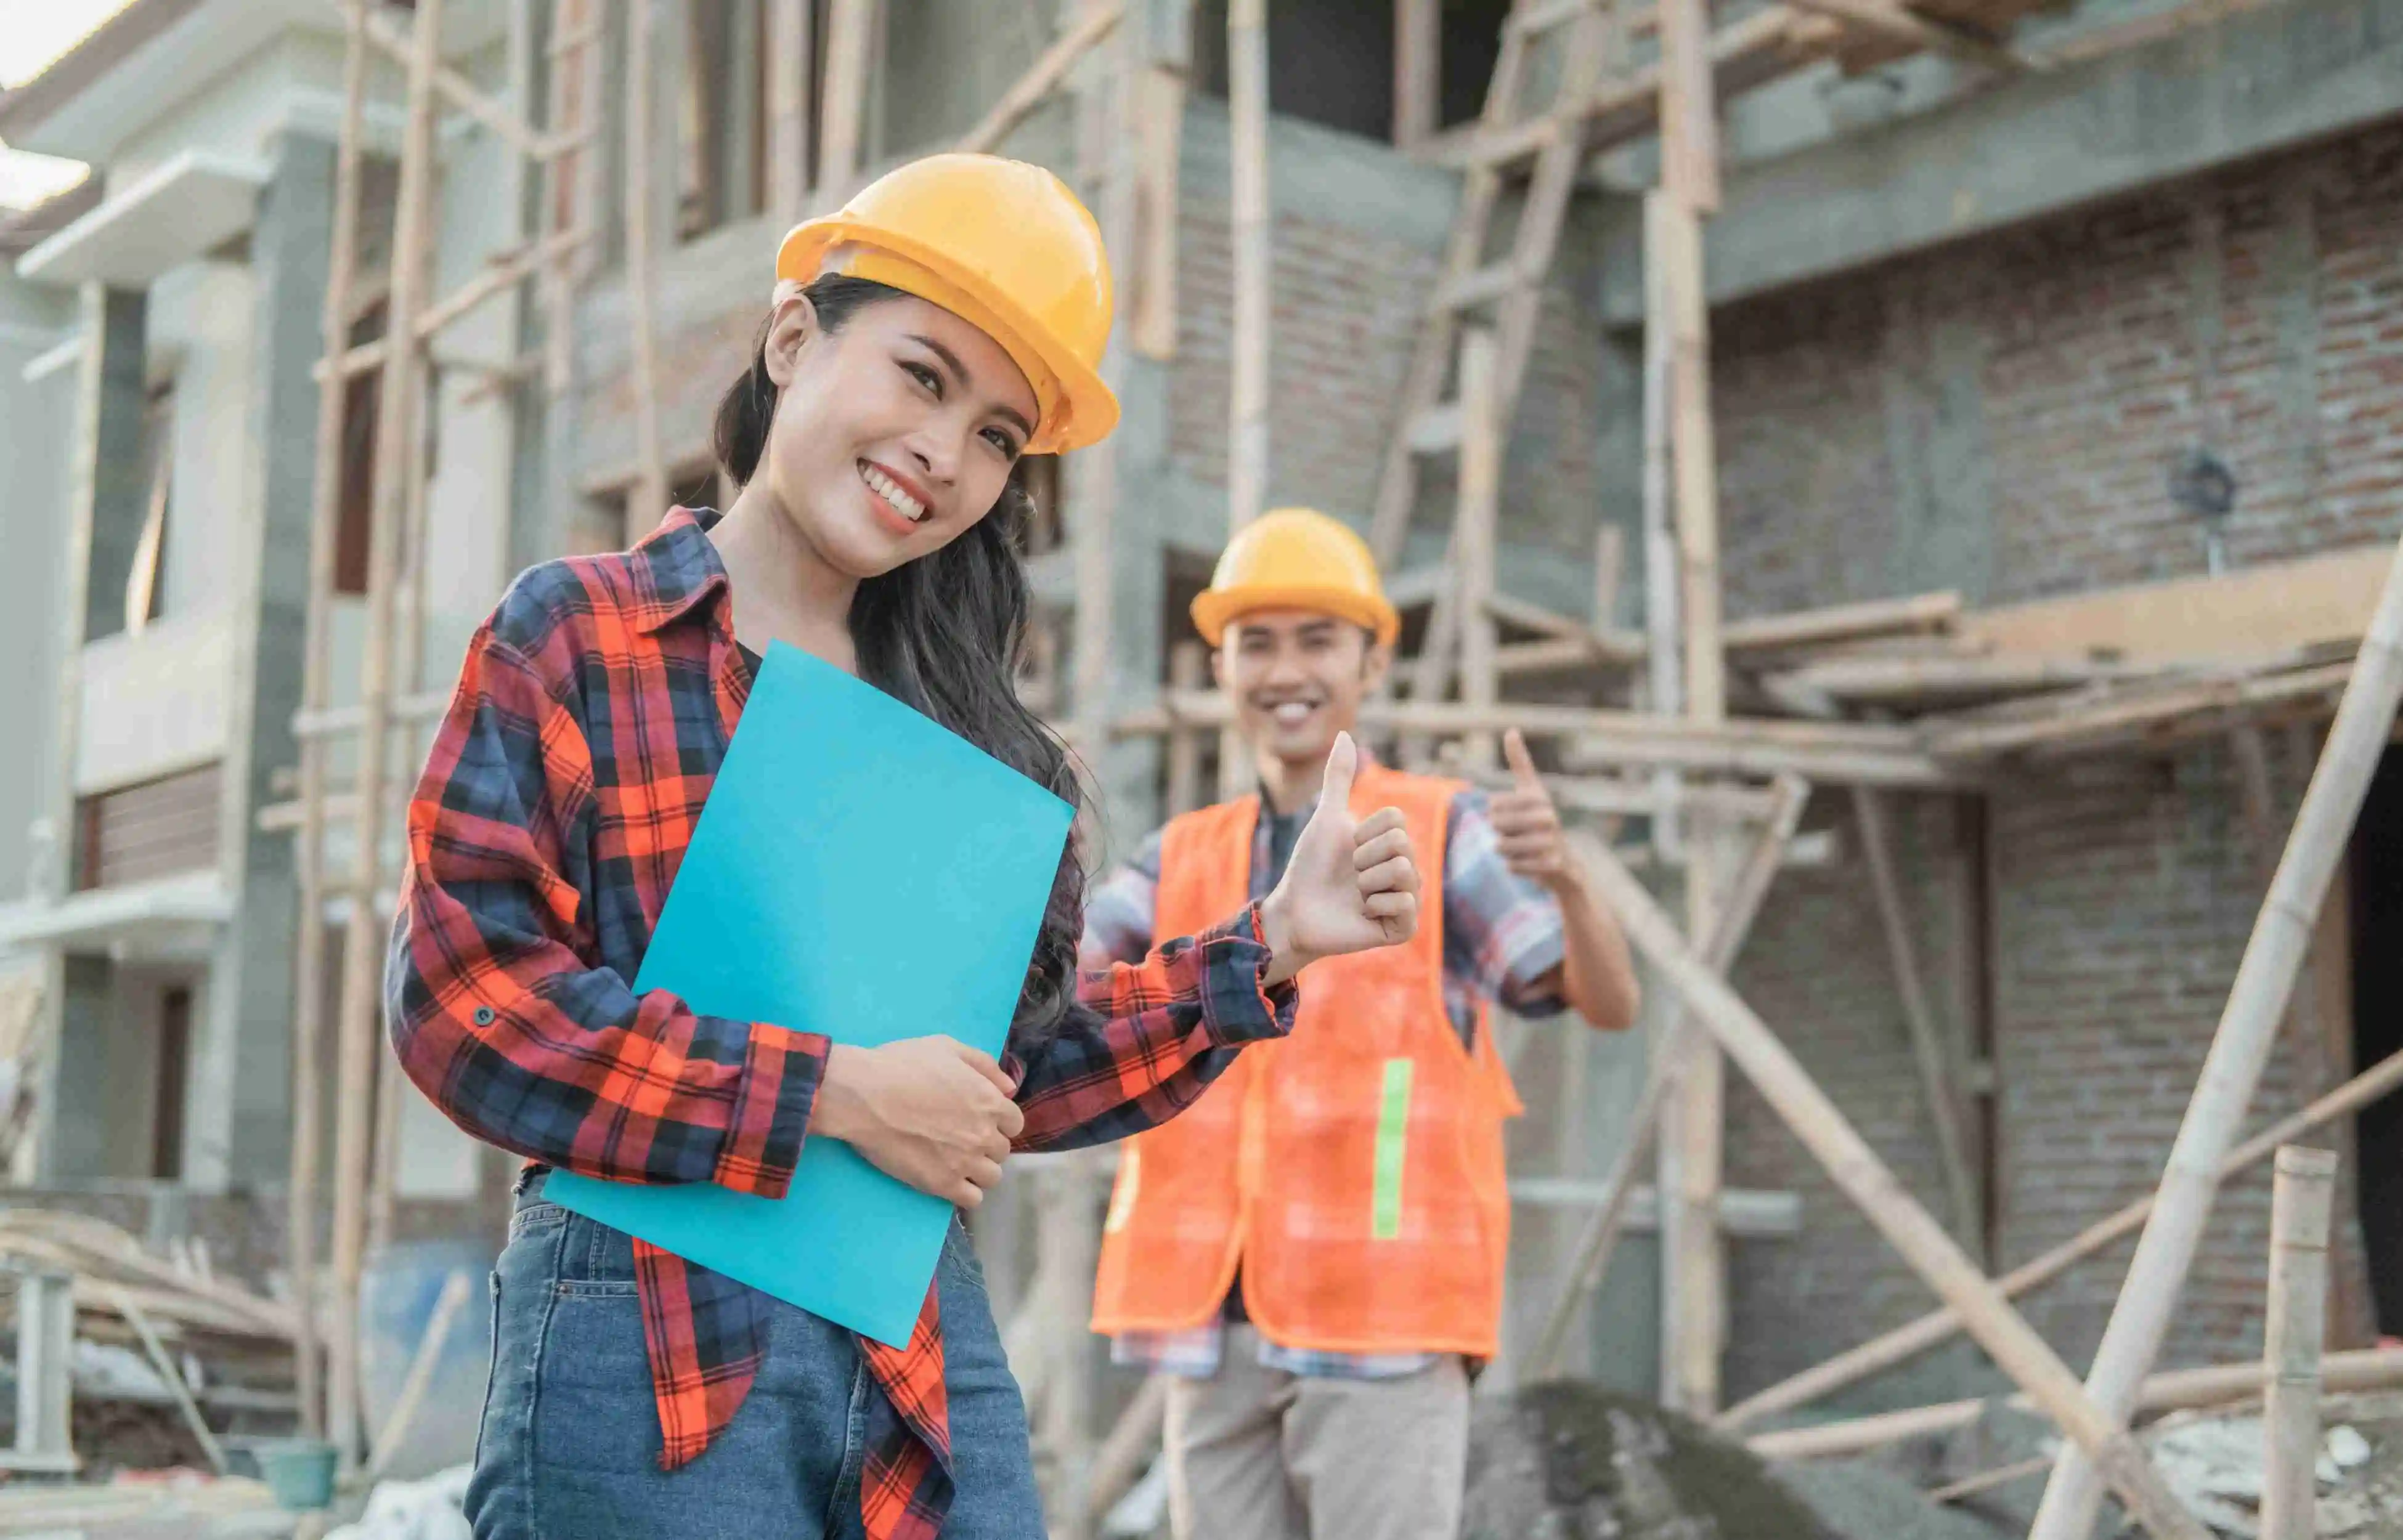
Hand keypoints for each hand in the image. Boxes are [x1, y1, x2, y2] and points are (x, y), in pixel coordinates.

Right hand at [811, 1037, 1024, 1207]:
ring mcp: (965, 1162)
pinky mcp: (942, 1184)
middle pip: (1001, 1151)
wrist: (864, 1095)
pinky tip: (949, 1179)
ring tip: (955, 1161)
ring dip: (978, 1170)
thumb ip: (984, 1065)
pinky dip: (965, 1192)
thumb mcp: (947, 1047)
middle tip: (960, 1138)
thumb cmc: (902, 1065)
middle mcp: (984, 1134)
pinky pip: (972, 1199)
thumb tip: (1009, 1089)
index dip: (998, 1122)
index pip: (1014, 1123)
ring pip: (991, 1177)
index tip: (980, 1121)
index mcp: (989, 1101)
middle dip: (986, 1145)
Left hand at [1258, 733, 1421, 981]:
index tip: (1348, 849)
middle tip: (1350, 875)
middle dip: (1364, 858)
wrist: (1295, 910)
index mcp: (1393, 844)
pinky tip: (1364, 914)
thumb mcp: (1326, 817)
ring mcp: (1407, 899)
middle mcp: (1406, 869)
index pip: (1396, 820)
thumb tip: (1344, 733)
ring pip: (1404, 872)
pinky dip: (1376, 906)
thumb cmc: (1310, 866)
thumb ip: (1338, 777)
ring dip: (1367, 882)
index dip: (1364, 832)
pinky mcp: (1403, 927)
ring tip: (1356, 895)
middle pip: (1401, 844)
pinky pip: (1405, 905)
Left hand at [1493, 730, 1579, 892]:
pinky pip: (1512, 866)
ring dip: (1505, 851)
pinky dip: (1513, 866)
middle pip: (1496, 825)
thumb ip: (1520, 762)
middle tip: (1518, 835)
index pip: (1494, 804)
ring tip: (1521, 849)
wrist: (1564, 863)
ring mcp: (1551, 842)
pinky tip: (1526, 863)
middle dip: (1500, 833)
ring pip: (1501, 847)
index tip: (1512, 814)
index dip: (1495, 812)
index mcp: (1539, 798)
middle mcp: (1549, 817)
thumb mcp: (1531, 790)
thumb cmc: (1540, 822)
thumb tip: (1511, 729)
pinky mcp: (1552, 865)